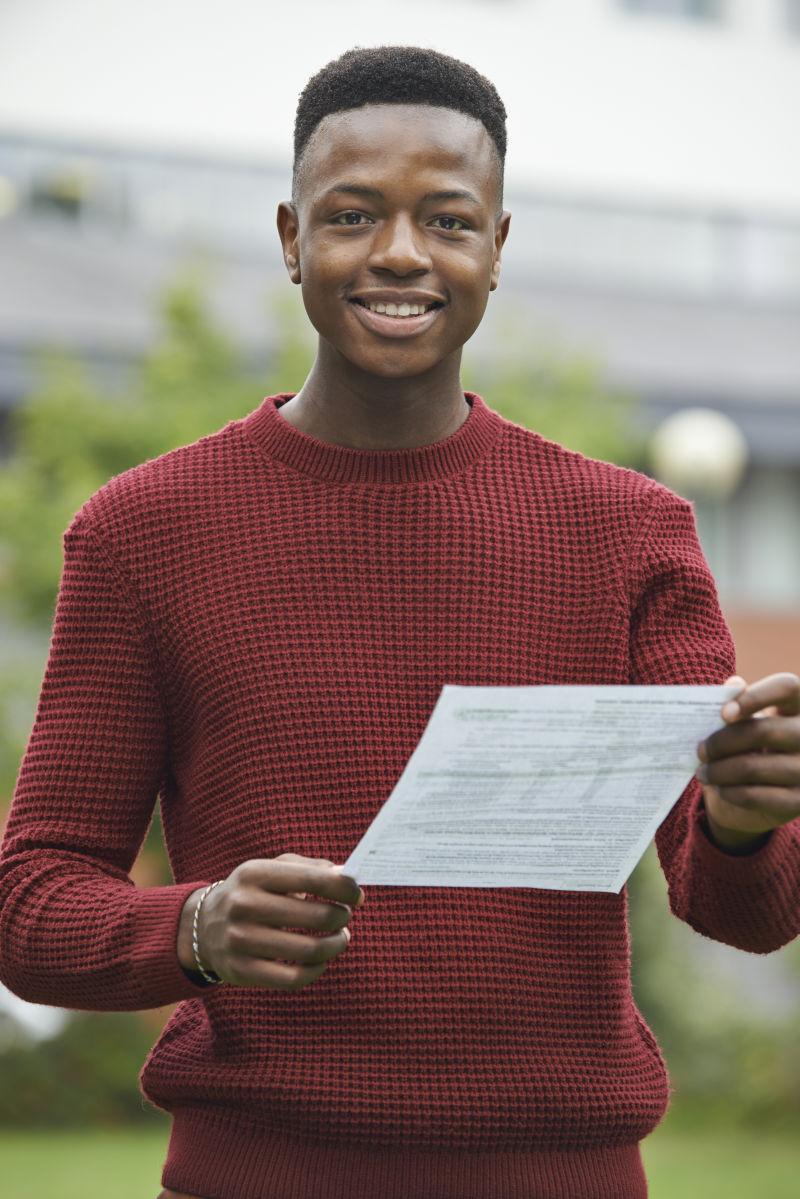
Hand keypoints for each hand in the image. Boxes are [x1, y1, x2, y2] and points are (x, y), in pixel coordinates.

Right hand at [179, 853, 364, 989]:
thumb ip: (310, 868)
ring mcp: (240, 941)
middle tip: (344, 917)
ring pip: (309, 950)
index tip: (358, 895)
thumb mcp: (271, 870)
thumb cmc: (251, 893)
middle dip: (341, 917)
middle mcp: (243, 905)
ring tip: (340, 938)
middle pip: (315, 916)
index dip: (344, 888)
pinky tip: (320, 960)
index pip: (311, 879)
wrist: (202, 927)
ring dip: (336, 944)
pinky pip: (294, 978)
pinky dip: (316, 969)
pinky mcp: (241, 972)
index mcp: (253, 873)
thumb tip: (348, 877)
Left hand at [695, 672, 799, 837]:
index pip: (786, 686)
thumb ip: (738, 701)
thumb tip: (733, 685)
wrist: (760, 791)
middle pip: (763, 730)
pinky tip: (720, 788)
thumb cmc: (748, 744)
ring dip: (719, 770)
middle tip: (700, 750)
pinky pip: (755, 795)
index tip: (724, 713)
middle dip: (722, 741)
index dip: (755, 696)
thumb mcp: (744, 720)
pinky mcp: (798, 801)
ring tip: (703, 772)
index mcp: (798, 705)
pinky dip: (730, 792)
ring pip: (753, 766)